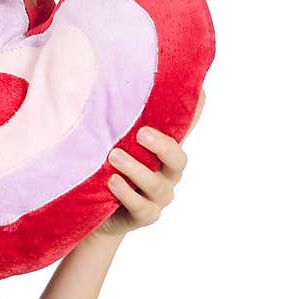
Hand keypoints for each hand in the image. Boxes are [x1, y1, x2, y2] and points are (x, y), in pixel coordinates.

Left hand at [93, 89, 205, 237]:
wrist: (99, 212)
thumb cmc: (113, 168)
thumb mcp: (120, 142)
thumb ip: (129, 121)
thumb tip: (138, 83)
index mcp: (165, 152)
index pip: (184, 131)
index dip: (194, 114)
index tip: (198, 92)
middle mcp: (167, 174)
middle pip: (177, 159)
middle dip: (162, 146)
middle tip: (141, 133)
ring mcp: (158, 197)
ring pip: (156, 185)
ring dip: (136, 169)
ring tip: (114, 156)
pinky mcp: (144, 215)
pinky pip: (141, 207)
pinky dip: (126, 193)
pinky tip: (112, 181)